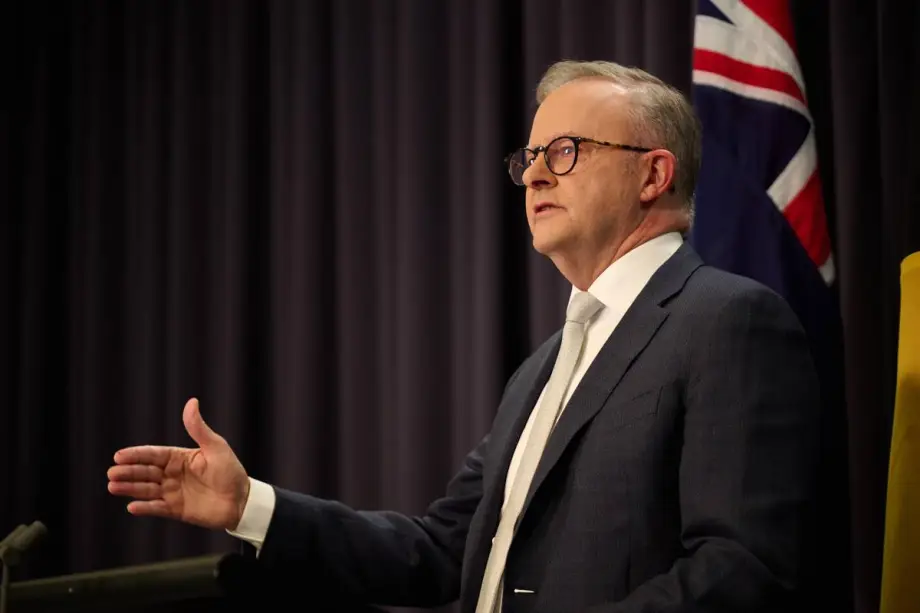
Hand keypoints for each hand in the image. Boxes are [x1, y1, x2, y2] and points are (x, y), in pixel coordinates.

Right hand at [107, 398, 250, 530]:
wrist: (242, 501)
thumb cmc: (231, 471)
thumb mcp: (215, 447)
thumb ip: (199, 428)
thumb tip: (191, 402)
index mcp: (180, 458)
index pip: (154, 455)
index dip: (136, 455)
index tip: (119, 455)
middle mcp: (173, 475)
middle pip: (146, 472)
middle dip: (128, 472)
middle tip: (111, 473)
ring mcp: (174, 492)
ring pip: (147, 489)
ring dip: (130, 488)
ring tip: (113, 486)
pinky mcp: (177, 510)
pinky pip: (157, 508)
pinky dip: (145, 508)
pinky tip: (131, 507)